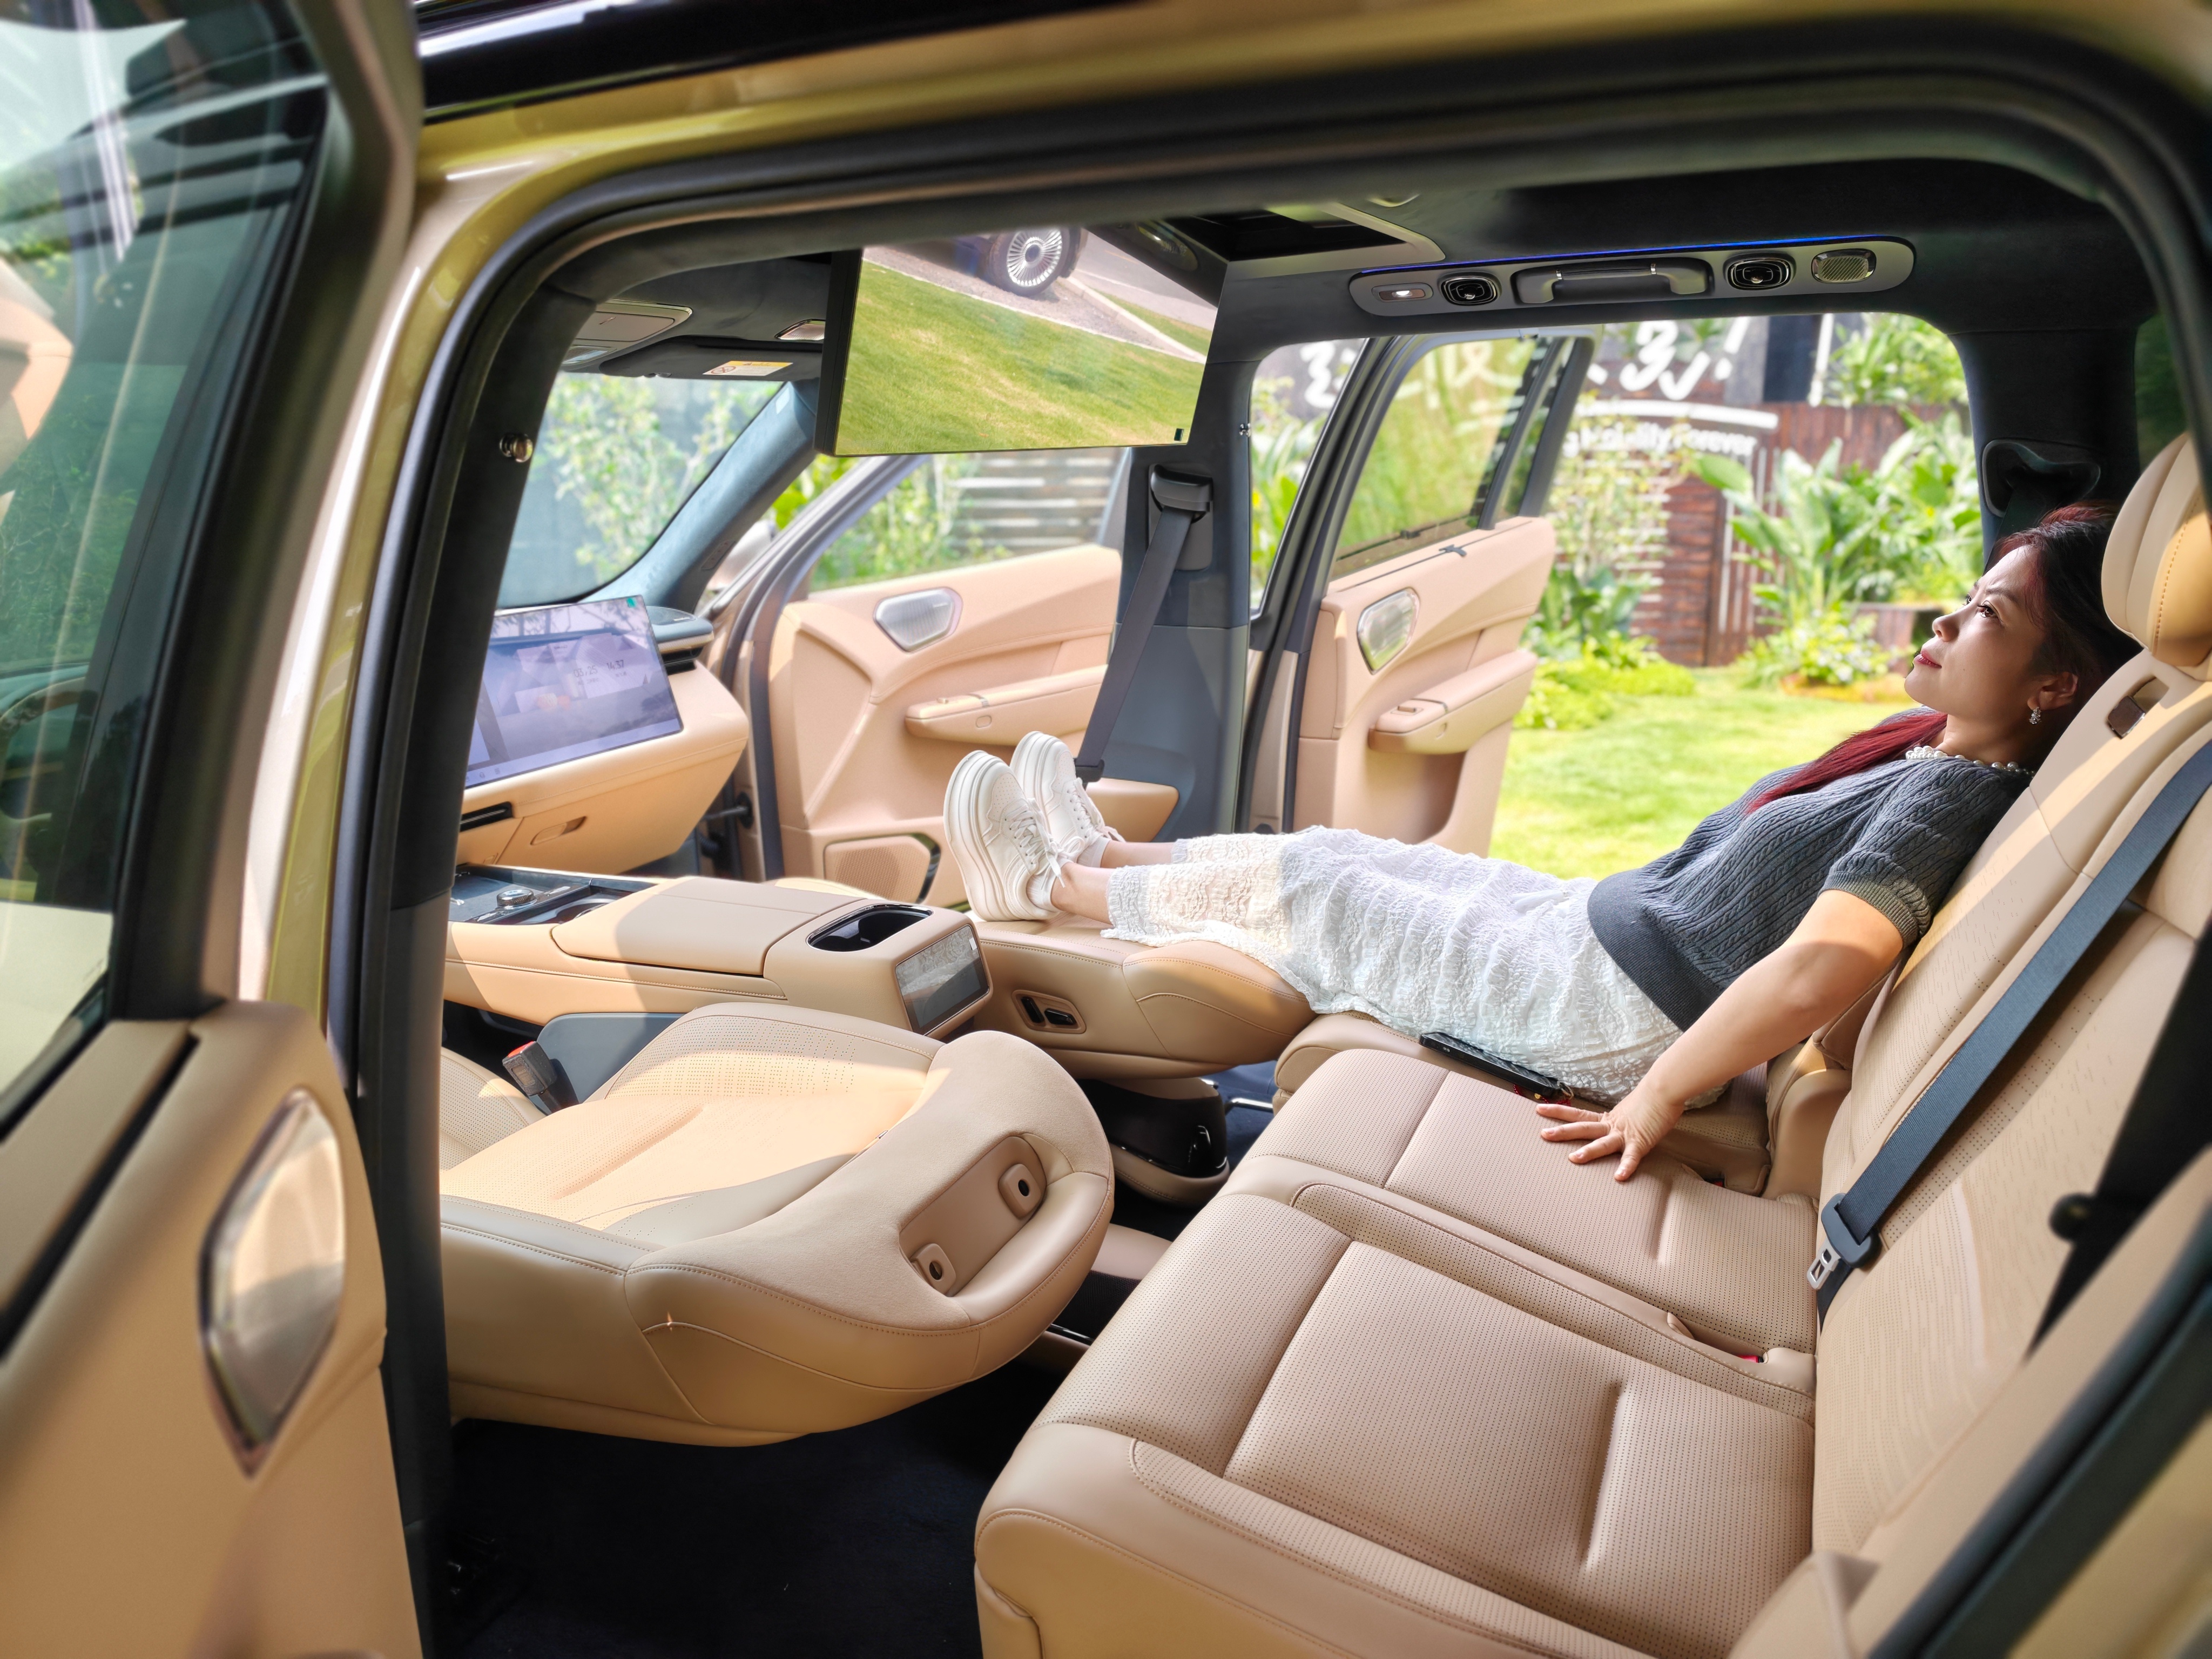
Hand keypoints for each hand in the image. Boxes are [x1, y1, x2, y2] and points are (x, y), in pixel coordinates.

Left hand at [1535, 1085, 1685, 1181]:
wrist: (1665, 1089)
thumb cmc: (1651, 1099)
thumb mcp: (1629, 1110)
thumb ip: (1620, 1119)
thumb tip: (1617, 1124)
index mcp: (1608, 1118)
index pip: (1579, 1114)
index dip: (1559, 1112)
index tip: (1539, 1110)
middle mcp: (1612, 1125)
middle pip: (1583, 1128)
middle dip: (1562, 1132)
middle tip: (1543, 1135)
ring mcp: (1625, 1134)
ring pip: (1602, 1143)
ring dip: (1588, 1151)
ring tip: (1573, 1159)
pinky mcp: (1640, 1142)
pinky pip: (1631, 1156)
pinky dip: (1626, 1166)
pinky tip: (1619, 1176)